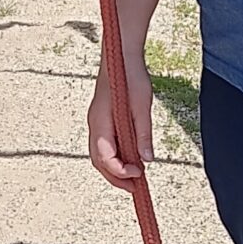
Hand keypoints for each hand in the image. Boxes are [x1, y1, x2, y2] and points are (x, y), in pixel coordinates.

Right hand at [89, 52, 154, 188]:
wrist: (121, 55)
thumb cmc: (130, 76)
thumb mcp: (142, 105)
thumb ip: (143, 133)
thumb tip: (147, 160)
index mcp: (100, 121)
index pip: (104, 156)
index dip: (120, 171)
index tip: (137, 175)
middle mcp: (95, 124)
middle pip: (98, 160)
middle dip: (115, 177)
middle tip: (134, 188)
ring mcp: (97, 122)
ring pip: (100, 154)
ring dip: (115, 168)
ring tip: (134, 177)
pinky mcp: (102, 119)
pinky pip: (105, 144)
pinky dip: (116, 156)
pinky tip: (130, 159)